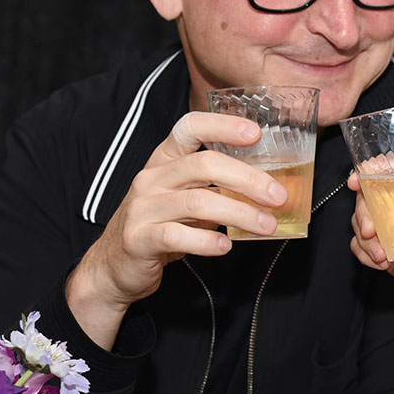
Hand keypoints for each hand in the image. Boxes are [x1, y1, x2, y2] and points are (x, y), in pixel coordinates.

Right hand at [66, 111, 286, 347]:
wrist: (114, 267)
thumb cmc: (160, 226)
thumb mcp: (186, 199)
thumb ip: (216, 188)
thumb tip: (268, 189)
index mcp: (164, 160)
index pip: (189, 127)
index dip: (223, 126)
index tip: (256, 133)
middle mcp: (151, 178)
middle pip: (204, 165)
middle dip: (248, 179)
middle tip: (278, 196)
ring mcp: (142, 207)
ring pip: (197, 202)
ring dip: (239, 214)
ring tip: (267, 226)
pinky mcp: (138, 239)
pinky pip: (177, 236)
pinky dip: (207, 241)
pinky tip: (226, 247)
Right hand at [348, 169, 393, 326]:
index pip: (392, 175)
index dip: (372, 172)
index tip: (361, 178)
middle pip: (369, 199)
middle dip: (362, 210)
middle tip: (370, 227)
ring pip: (362, 224)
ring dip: (363, 235)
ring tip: (380, 252)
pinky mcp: (391, 257)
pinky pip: (364, 251)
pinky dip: (365, 254)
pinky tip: (381, 261)